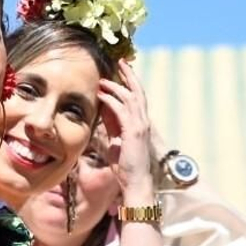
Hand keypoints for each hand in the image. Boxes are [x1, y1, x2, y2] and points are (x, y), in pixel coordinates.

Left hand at [98, 61, 155, 204]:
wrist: (136, 183)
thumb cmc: (125, 167)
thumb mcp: (115, 142)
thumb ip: (111, 126)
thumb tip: (102, 112)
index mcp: (139, 124)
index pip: (136, 98)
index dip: (129, 83)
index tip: (121, 71)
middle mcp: (143, 122)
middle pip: (138, 91)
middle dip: (129, 75)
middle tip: (120, 61)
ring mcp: (140, 126)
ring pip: (130, 97)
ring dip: (116, 86)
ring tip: (104, 78)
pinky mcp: (133, 132)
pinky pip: (122, 110)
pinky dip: (112, 100)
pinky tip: (101, 94)